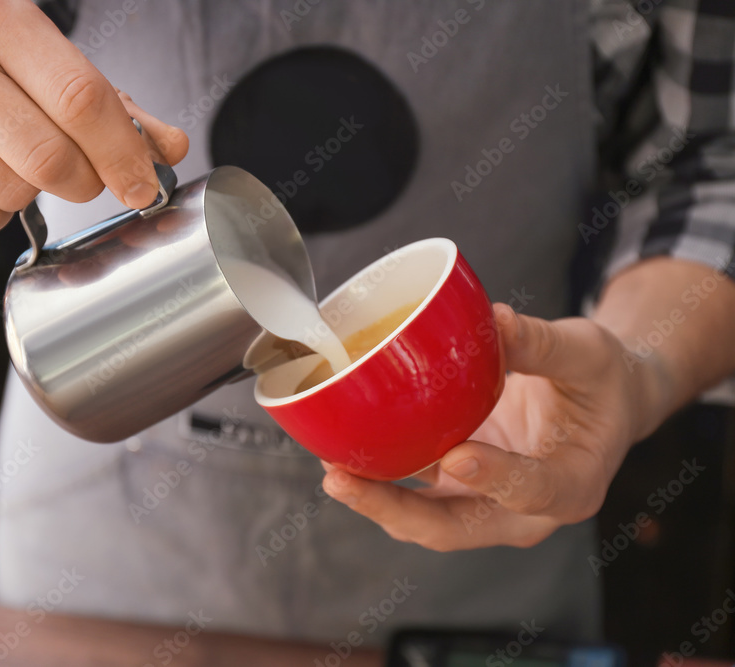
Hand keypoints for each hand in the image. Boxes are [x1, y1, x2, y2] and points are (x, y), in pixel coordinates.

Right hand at [0, 0, 187, 236]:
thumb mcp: (29, 41)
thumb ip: (105, 96)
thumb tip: (170, 147)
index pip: (80, 101)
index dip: (124, 155)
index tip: (145, 186)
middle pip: (50, 161)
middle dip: (84, 183)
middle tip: (81, 176)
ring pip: (11, 197)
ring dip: (30, 194)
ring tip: (7, 156)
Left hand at [321, 303, 663, 550]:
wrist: (600, 401)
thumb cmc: (601, 381)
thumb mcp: (587, 354)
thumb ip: (542, 344)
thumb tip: (494, 322)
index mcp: (573, 484)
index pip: (534, 491)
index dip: (496, 479)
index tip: (457, 455)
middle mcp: (524, 511)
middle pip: (456, 527)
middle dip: (396, 510)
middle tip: (346, 480)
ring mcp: (486, 505)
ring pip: (425, 520)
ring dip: (376, 501)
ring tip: (332, 472)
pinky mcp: (459, 488)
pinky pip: (415, 495)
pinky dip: (381, 481)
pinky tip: (344, 456)